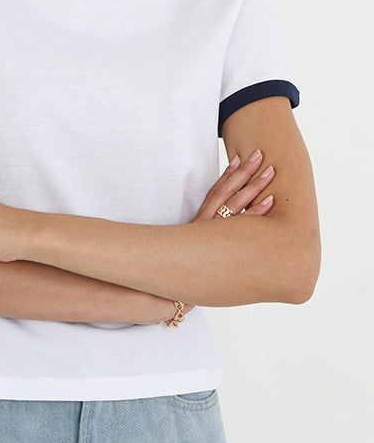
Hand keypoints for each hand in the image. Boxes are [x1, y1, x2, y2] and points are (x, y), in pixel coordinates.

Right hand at [176, 150, 274, 316]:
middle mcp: (208, 222)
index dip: (228, 174)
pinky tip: (271, 202)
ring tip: (270, 172)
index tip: (239, 158)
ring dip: (255, 186)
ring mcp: (216, 232)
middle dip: (245, 172)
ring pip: (237, 203)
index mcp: (201, 219)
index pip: (216, 190)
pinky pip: (244, 224)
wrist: (171, 287)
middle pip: (229, 190)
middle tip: (260, 155)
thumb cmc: (184, 267)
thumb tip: (218, 227)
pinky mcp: (223, 243)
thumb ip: (205, 234)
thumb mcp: (192, 245)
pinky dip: (257, 212)